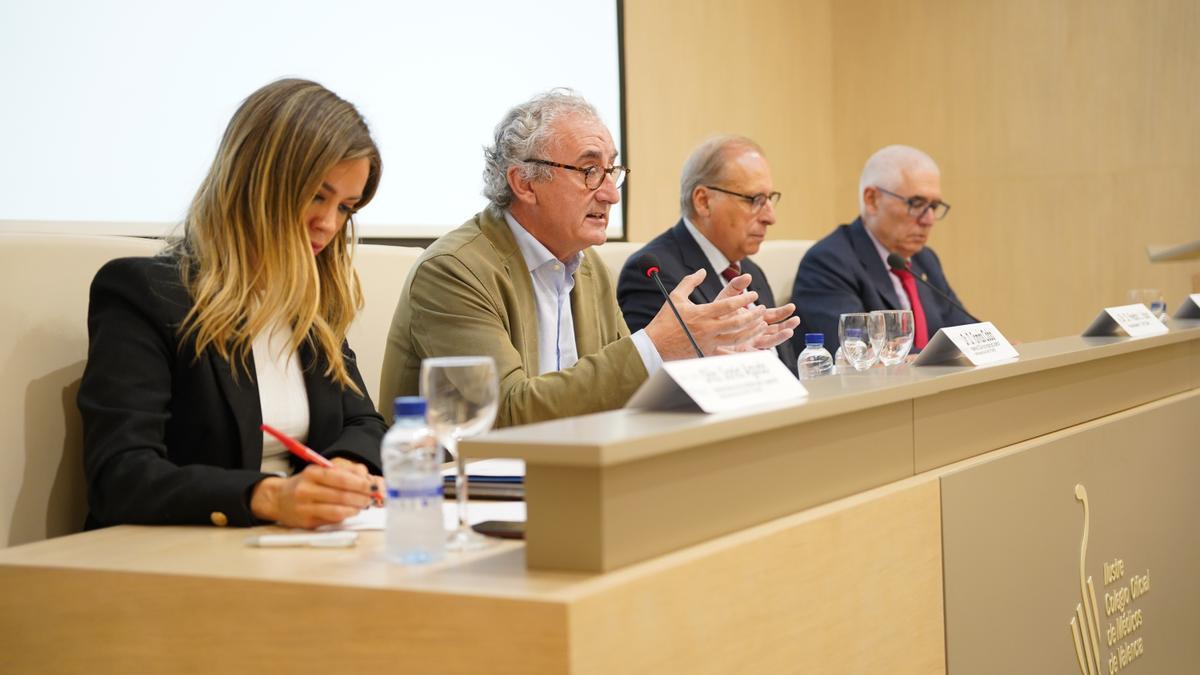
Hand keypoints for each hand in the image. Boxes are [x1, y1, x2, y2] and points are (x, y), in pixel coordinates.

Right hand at [250, 461, 375, 528]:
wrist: (279, 498)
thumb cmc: (308, 484)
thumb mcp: (323, 471)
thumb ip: (347, 472)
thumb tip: (370, 480)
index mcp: (312, 473)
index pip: (341, 478)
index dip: (361, 483)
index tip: (373, 486)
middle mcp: (307, 489)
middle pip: (341, 495)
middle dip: (362, 497)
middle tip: (372, 498)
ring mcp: (305, 507)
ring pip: (338, 510)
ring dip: (356, 509)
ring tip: (363, 505)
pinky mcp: (307, 522)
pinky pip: (332, 520)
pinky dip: (346, 516)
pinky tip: (351, 512)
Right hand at [644, 269, 772, 359]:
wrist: (655, 346)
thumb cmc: (665, 320)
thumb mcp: (676, 296)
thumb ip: (690, 281)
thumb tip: (702, 271)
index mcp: (701, 314)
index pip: (729, 305)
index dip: (744, 299)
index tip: (754, 294)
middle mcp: (708, 329)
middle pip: (738, 323)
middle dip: (753, 315)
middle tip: (762, 309)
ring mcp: (709, 343)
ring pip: (738, 338)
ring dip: (752, 330)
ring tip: (761, 324)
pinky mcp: (708, 352)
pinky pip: (730, 350)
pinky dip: (743, 346)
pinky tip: (751, 341)